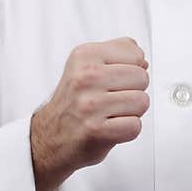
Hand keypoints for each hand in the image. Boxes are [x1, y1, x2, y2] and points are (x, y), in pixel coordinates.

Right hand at [30, 37, 149, 190]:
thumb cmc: (73, 103)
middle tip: (111, 100)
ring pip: (142, 102)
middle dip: (133, 91)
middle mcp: (85, 77)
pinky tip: (109, 128)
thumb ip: (117, 53)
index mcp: (85, 55)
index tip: (112, 81)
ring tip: (110, 114)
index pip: (136, 55)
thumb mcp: (86, 65)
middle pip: (142, 78)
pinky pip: (135, 126)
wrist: (49, 137)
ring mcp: (90, 104)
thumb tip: (143, 60)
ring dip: (131, 112)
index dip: (131, 70)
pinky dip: (127, 131)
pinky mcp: (95, 130)